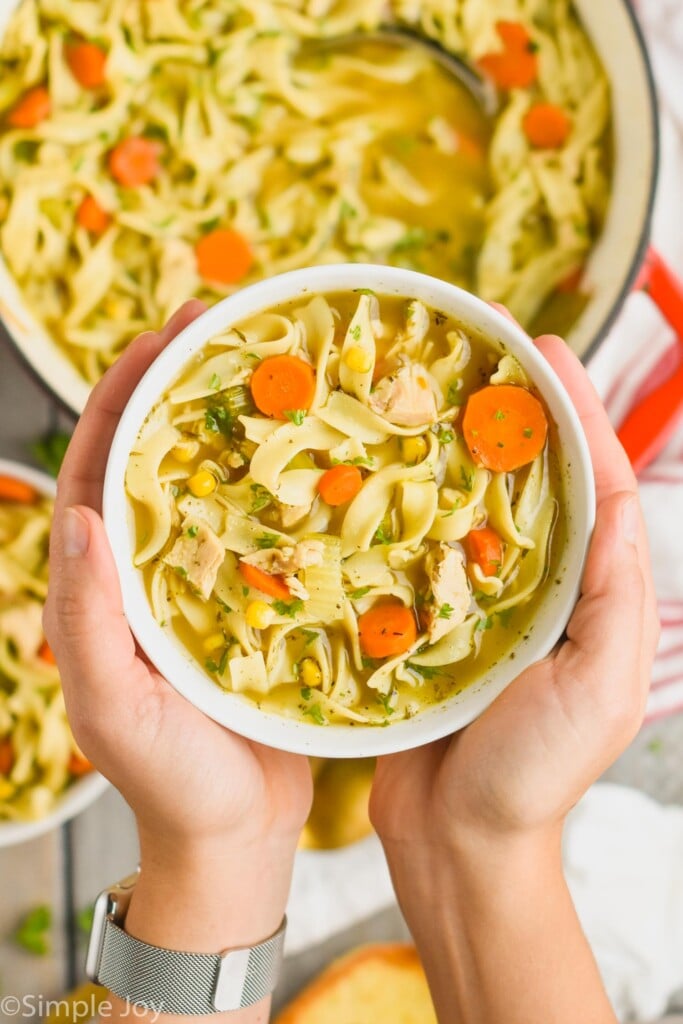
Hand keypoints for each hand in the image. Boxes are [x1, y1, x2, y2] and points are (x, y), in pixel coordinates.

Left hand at [44, 303, 311, 974]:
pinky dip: (296, 482)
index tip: (170, 331)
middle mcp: (155, 564)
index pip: (104, 460)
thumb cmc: (170, 780)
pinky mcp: (263, 597)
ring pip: (225, 480)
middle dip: (194, 382)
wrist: (236, 833)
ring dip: (251, 422)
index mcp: (107, 579)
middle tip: (240, 324)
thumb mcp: (115, 706)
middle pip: (166, 451)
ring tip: (294, 368)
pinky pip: (274, 525)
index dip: (128, 388)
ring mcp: (211, 577)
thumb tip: (81, 517)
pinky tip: (336, 456)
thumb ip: (86, 618)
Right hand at [371, 331, 658, 847]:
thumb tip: (620, 501)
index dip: (575, 413)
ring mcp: (475, 598)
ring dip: (454, 445)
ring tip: (425, 388)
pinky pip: (414, 547)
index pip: (593, 484)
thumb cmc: (533, 776)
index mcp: (589, 594)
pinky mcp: (421, 617)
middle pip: (529, 478)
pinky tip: (376, 468)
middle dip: (513, 411)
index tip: (543, 349)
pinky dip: (403, 502)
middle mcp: (536, 585)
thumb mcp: (596, 689)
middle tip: (478, 348)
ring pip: (469, 502)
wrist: (456, 841)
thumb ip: (615, 599)